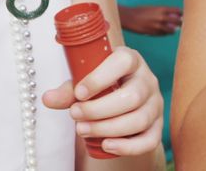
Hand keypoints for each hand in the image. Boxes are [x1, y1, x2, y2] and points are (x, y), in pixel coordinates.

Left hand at [42, 46, 162, 156]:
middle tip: (74, 115)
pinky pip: (150, 140)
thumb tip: (47, 99)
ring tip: (82, 130)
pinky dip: (128, 146)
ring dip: (108, 128)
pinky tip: (106, 145)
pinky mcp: (158, 125)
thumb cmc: (100, 84)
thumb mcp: (84, 81)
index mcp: (130, 59)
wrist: (120, 96)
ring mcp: (155, 104)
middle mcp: (147, 80)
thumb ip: (68, 90)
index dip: (100, 77)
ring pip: (139, 119)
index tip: (78, 92)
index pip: (123, 62)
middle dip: (99, 110)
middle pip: (132, 97)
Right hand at [119, 5, 181, 34]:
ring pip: (172, 30)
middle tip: (180, 23)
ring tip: (172, 29)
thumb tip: (173, 15)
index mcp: (162, 9)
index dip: (181, 13)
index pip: (178, 11)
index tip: (181, 15)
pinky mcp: (155, 33)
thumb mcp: (152, 8)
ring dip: (173, 30)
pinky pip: (164, 34)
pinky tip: (163, 31)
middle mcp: (162, 17)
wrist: (129, 18)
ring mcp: (159, 26)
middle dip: (180, 23)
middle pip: (178, 21)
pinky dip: (165, 33)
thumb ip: (162, 12)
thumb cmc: (140, 11)